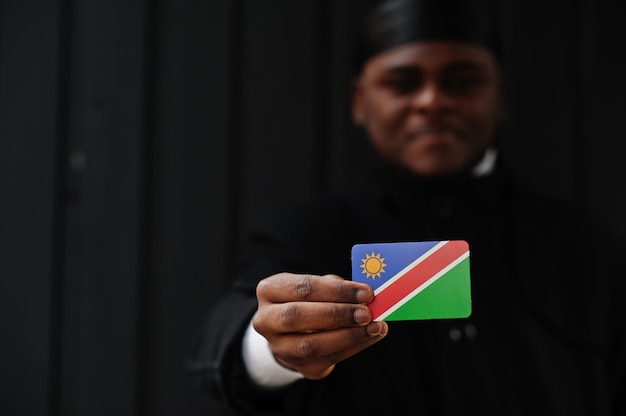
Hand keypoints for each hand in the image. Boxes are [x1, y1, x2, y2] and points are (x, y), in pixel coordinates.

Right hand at [253, 272, 387, 379]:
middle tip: (367, 312)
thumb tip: (364, 295)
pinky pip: (328, 359)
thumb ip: (336, 286)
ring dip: (348, 335)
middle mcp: (266, 319)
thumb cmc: (309, 300)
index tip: (366, 292)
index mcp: (270, 290)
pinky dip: (354, 347)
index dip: (336, 290)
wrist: (293, 332)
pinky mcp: (298, 366)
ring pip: (311, 344)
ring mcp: (279, 347)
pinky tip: (371, 337)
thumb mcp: (318, 286)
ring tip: (374, 327)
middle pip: (298, 316)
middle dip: (337, 314)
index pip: (302, 288)